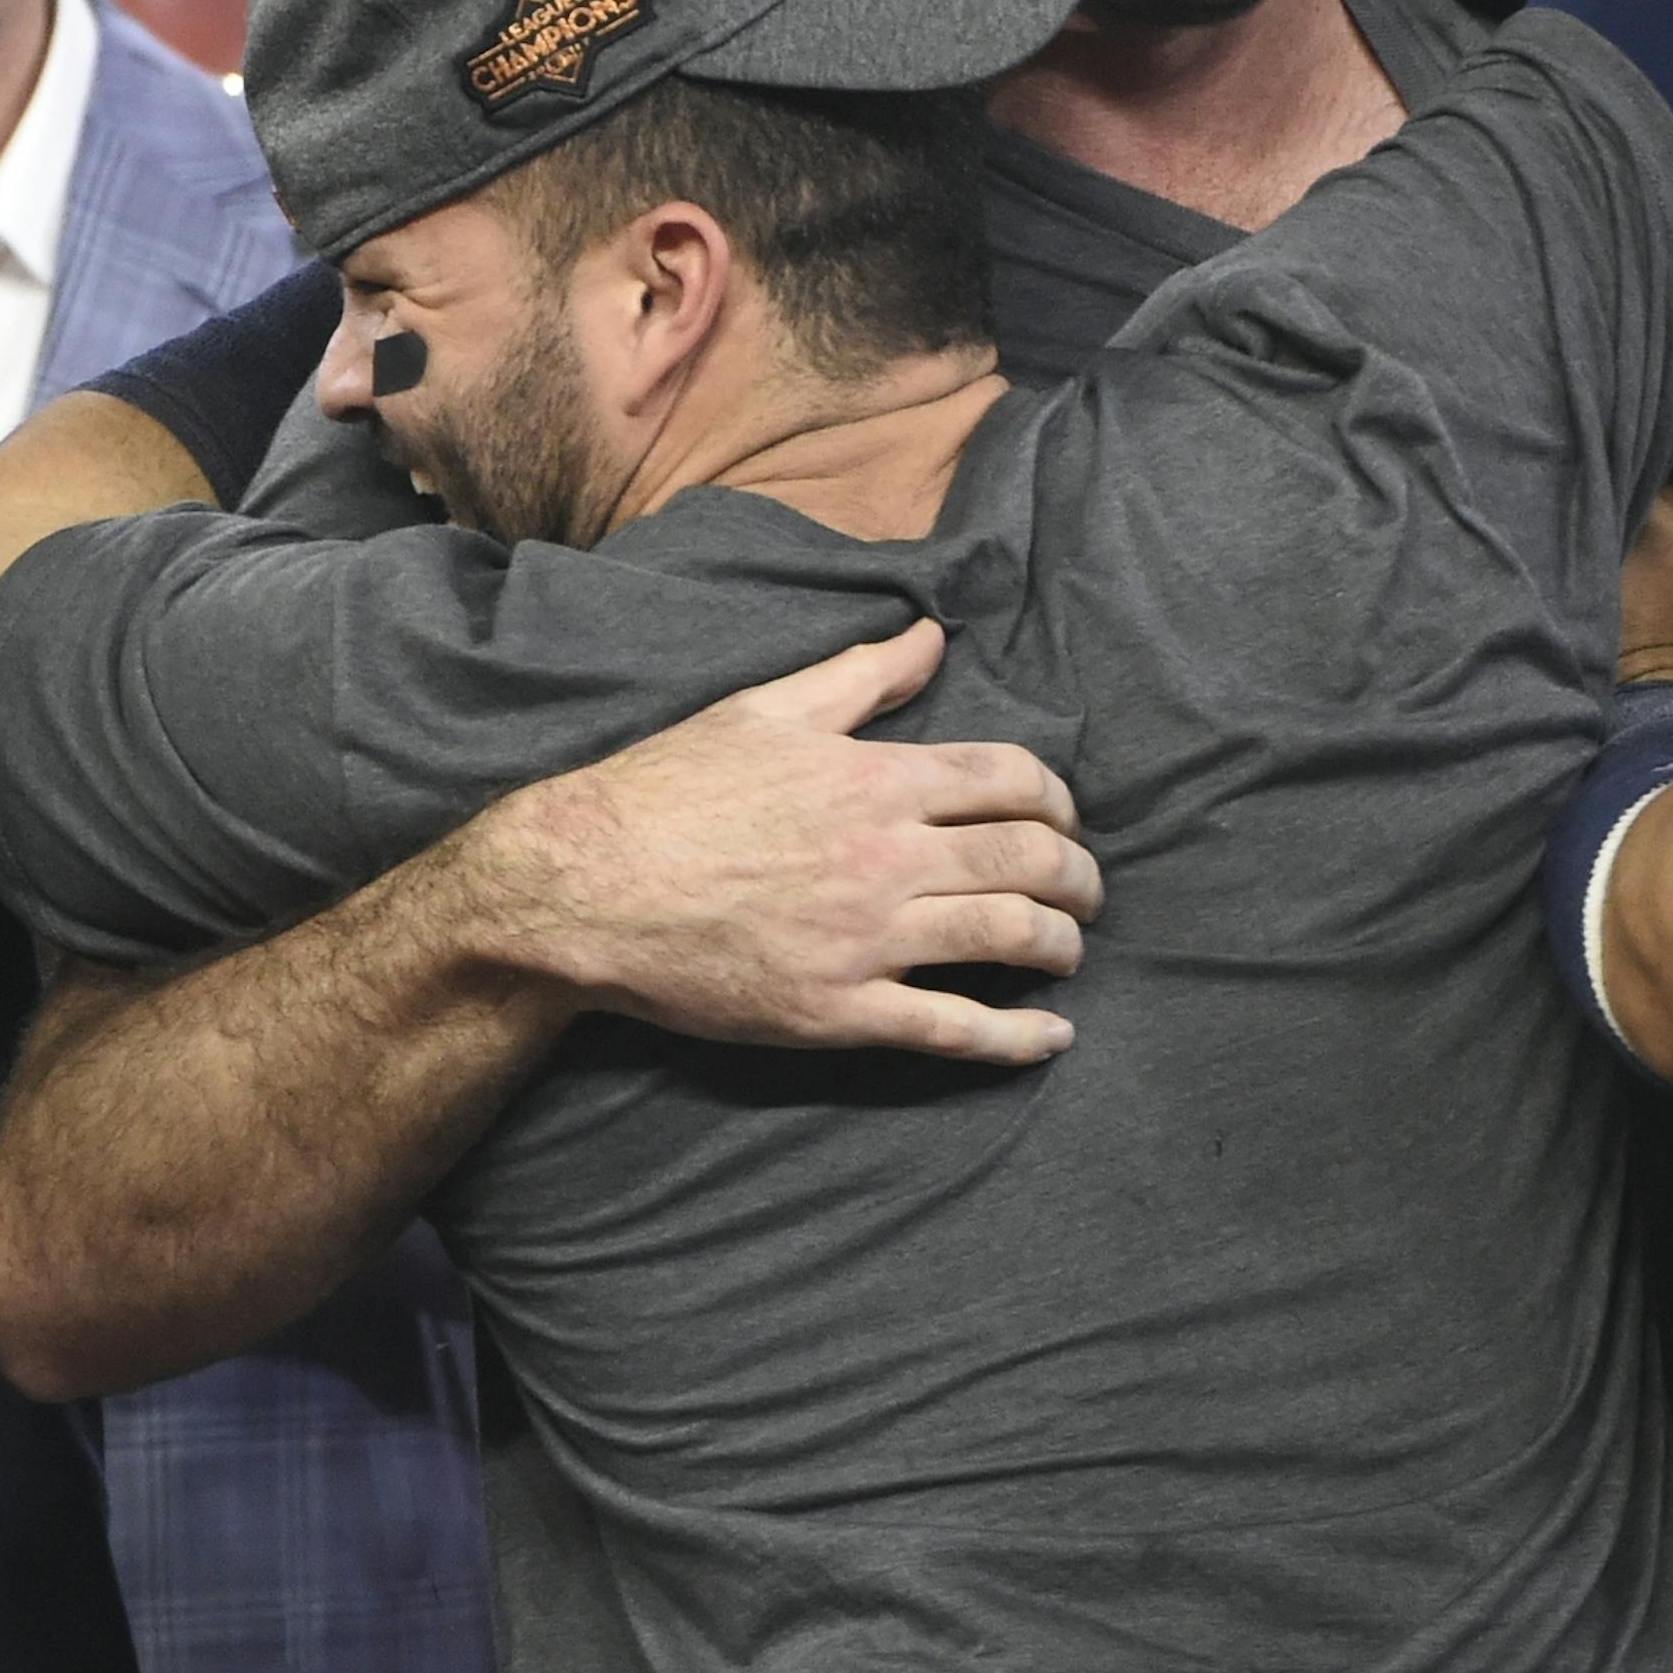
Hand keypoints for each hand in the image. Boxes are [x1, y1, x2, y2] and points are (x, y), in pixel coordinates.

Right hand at [462, 620, 1098, 1065]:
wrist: (586, 885)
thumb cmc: (670, 789)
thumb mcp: (768, 707)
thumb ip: (862, 674)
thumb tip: (932, 634)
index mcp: (876, 778)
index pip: (1011, 780)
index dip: (1057, 800)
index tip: (1063, 818)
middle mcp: (887, 856)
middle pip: (1028, 861)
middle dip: (1079, 877)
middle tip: (1086, 889)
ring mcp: (866, 940)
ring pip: (1007, 940)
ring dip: (1061, 945)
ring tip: (1070, 948)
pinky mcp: (837, 1011)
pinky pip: (951, 1028)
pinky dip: (1016, 1038)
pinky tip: (1051, 1038)